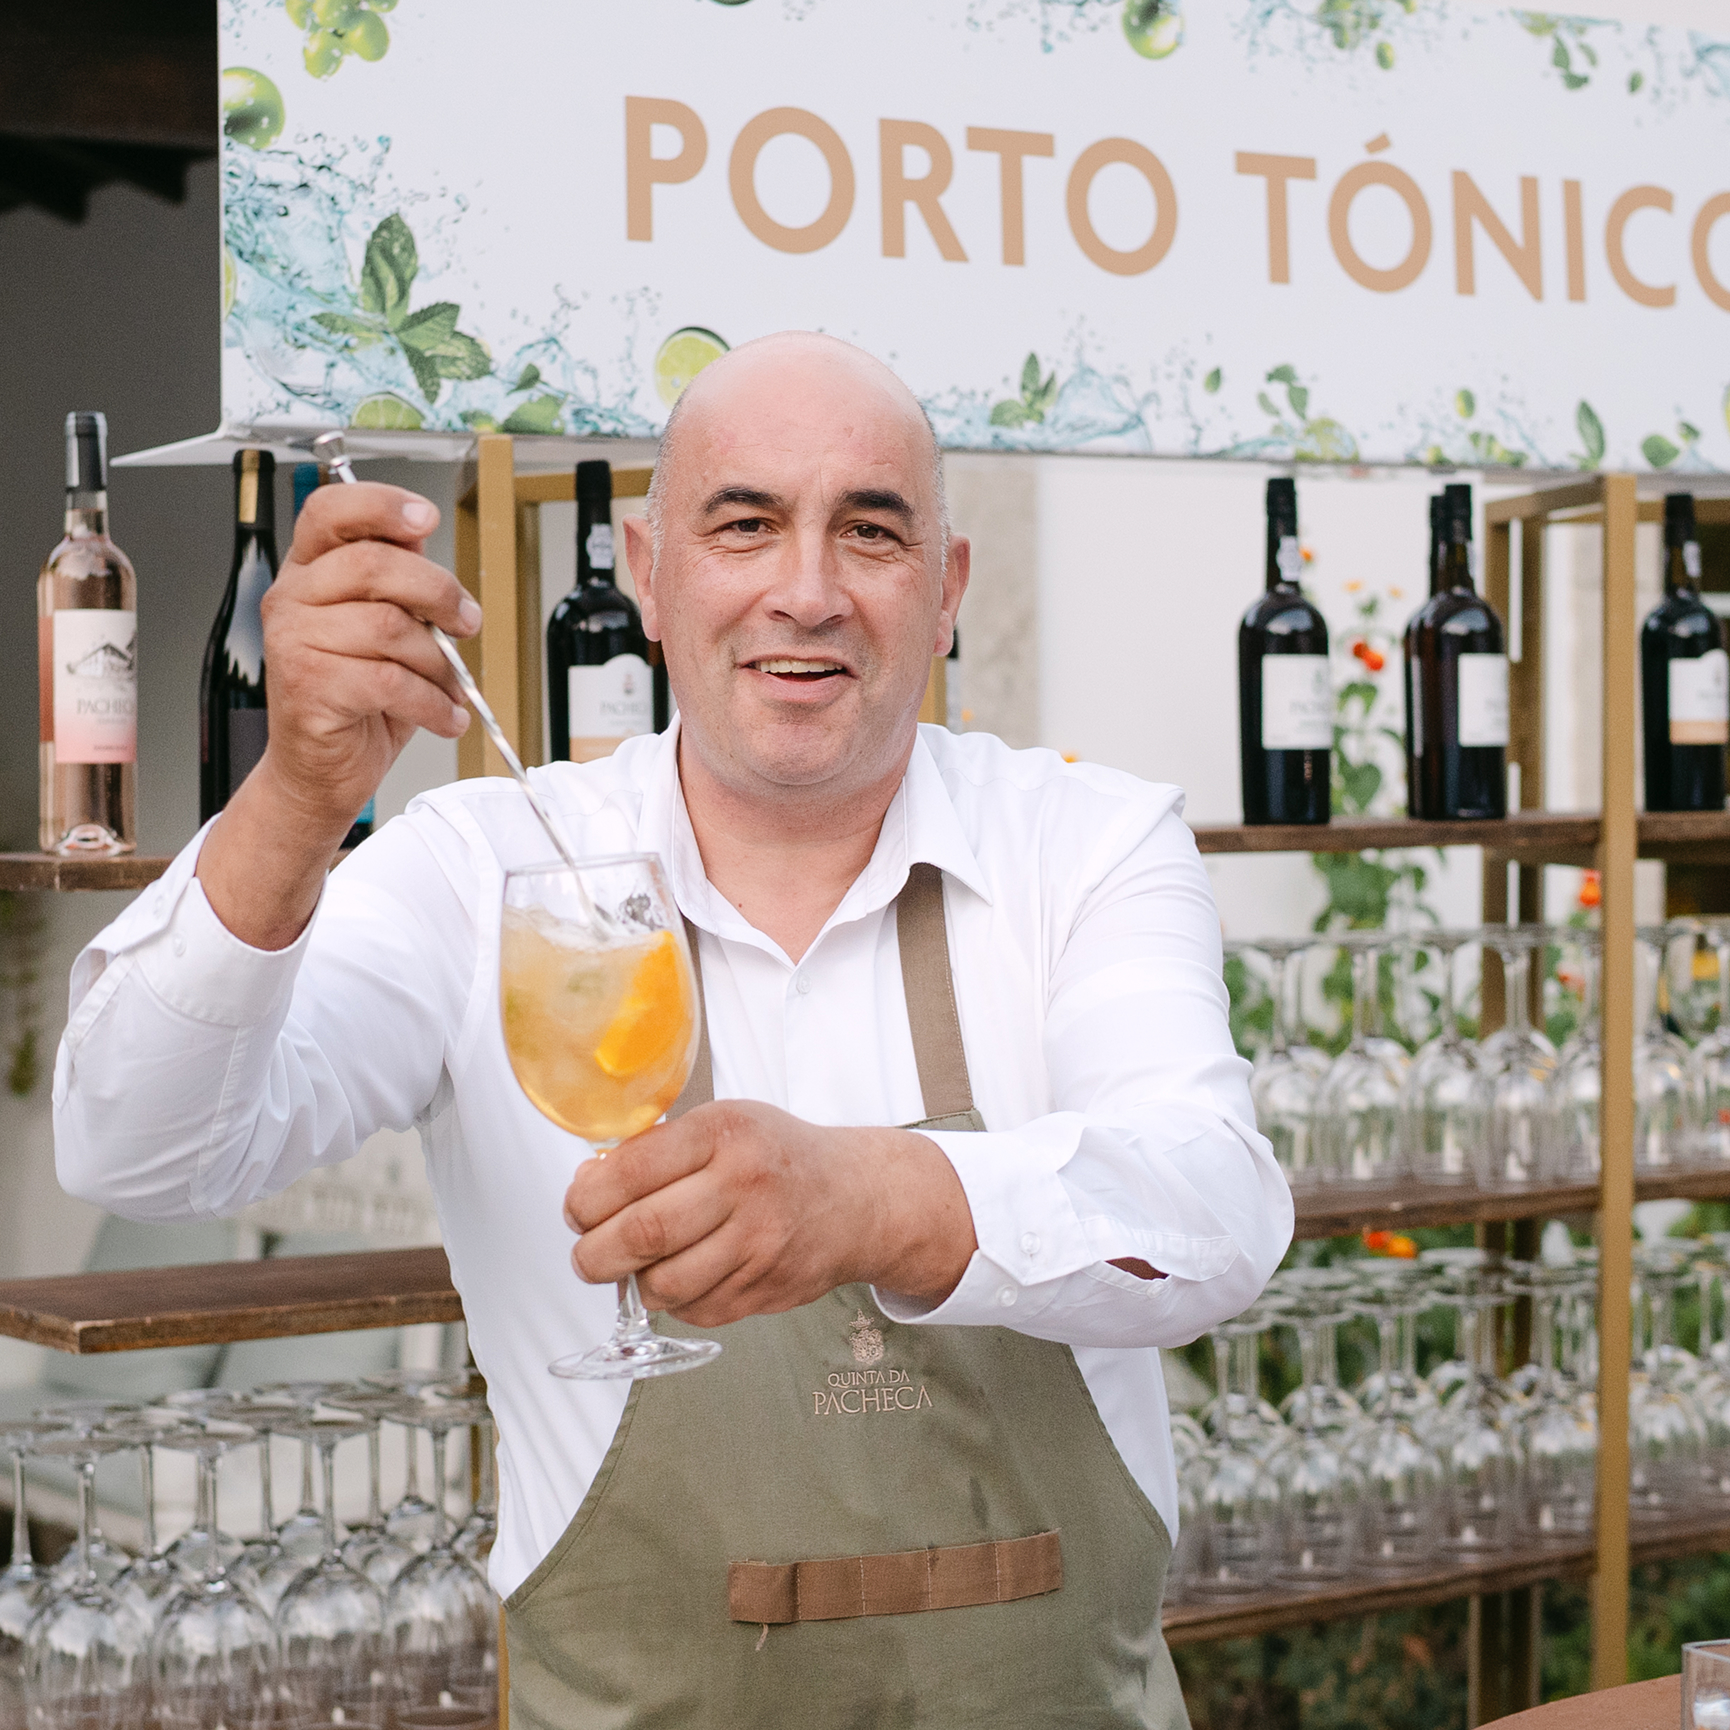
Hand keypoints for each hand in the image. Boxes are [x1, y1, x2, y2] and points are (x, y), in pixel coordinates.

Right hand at [257, 482, 476, 831]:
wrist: (321, 770)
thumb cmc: (357, 698)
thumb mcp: (385, 630)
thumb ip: (398, 583)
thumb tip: (422, 538)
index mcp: (309, 572)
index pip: (330, 512)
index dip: (380, 504)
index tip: (427, 518)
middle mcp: (292, 599)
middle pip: (375, 564)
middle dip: (439, 592)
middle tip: (466, 622)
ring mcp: (294, 642)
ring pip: (390, 627)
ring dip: (439, 662)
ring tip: (451, 687)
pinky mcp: (309, 688)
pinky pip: (391, 681)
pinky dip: (432, 703)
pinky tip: (444, 716)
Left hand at [563, 1100, 976, 1327]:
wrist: (855, 1197)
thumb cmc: (775, 1156)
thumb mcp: (722, 1125)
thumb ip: (656, 1152)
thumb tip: (586, 1188)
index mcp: (724, 1133)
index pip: (631, 1172)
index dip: (586, 1200)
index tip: (577, 1209)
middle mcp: (744, 1186)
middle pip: (642, 1235)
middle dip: (594, 1254)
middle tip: (586, 1256)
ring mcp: (759, 1243)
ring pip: (664, 1285)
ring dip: (635, 1283)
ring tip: (635, 1266)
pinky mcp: (767, 1289)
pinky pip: (695, 1310)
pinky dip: (676, 1300)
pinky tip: (685, 1274)